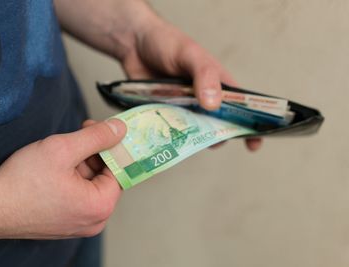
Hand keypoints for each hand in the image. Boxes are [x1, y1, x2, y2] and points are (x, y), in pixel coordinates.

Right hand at [0, 119, 125, 240]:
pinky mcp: (67, 221)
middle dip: (93, 153)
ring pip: (91, 183)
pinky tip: (55, 168)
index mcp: (100, 206)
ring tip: (59, 154)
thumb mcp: (63, 149)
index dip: (111, 145)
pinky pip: (79, 194)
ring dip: (80, 164)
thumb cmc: (21, 183)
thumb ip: (96, 137)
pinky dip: (72, 177)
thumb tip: (119, 129)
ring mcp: (80, 223)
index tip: (101, 130)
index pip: (120, 169)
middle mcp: (94, 220)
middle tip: (78, 135)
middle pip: (105, 176)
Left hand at [121, 18, 261, 150]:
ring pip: (193, 131)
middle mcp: (202, 99)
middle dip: (218, 136)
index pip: (240, 107)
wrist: (133, 43)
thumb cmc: (167, 42)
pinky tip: (166, 141)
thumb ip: (204, 76)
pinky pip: (170, 129)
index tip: (254, 144)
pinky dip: (170, 136)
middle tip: (211, 143)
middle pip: (217, 125)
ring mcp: (183, 107)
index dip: (249, 125)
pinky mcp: (164, 112)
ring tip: (187, 142)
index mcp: (217, 84)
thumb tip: (214, 105)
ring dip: (192, 140)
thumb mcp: (190, 55)